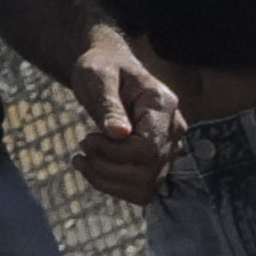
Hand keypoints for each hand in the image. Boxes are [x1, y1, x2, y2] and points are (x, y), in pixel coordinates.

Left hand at [65, 34, 188, 207]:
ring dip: (109, 181)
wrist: (109, 68)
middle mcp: (173, 129)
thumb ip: (108, 103)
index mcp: (162, 105)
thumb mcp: (97, 75)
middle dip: (108, 167)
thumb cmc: (102, 67)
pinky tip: (94, 170)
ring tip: (82, 161)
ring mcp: (169, 147)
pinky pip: (143, 189)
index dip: (115, 152)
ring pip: (147, 186)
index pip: (148, 148)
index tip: (86, 138)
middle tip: (82, 147)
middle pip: (148, 171)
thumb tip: (118, 134)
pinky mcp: (158, 161)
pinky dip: (115, 187)